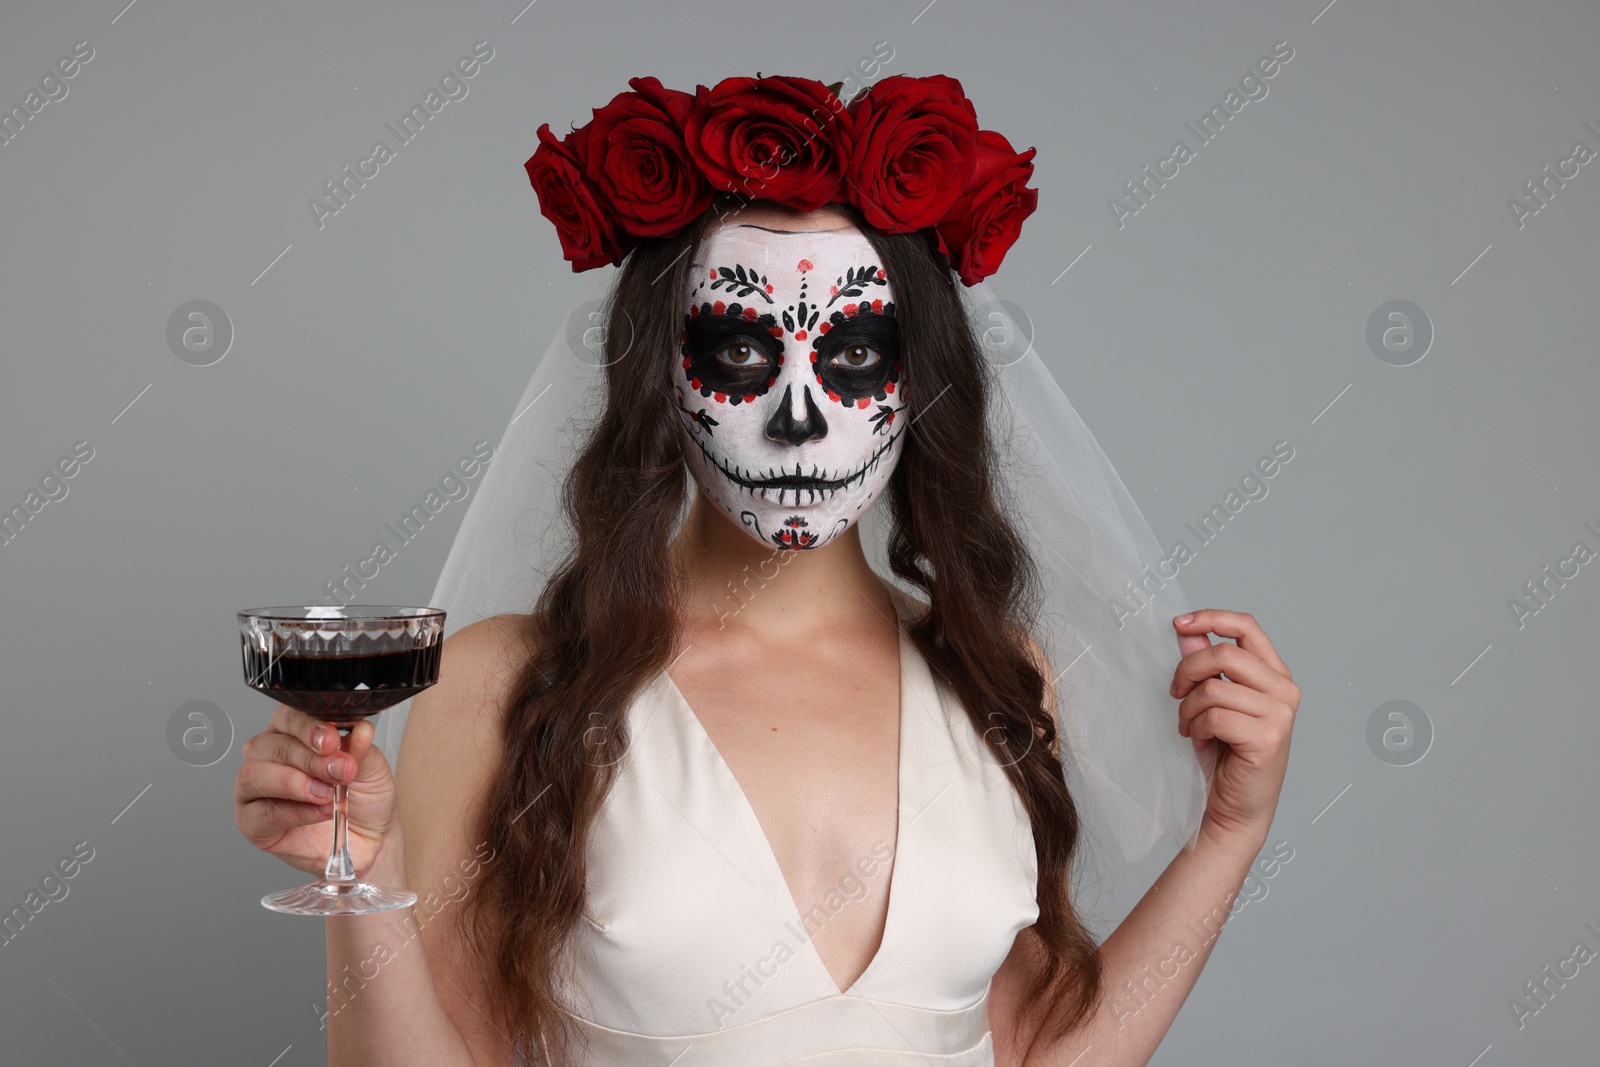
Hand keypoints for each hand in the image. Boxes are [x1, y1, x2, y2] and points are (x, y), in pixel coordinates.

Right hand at [234, 706, 398, 876]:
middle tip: (340, 771)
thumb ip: (360, 748)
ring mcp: (254, 790)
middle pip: (273, 746)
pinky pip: (261, 813)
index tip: (332, 740)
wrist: (370, 839)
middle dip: (309, 759)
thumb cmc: (364, 797)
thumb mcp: (371, 767)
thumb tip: (361, 730)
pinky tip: (320, 812)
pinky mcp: (251, 823)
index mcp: (292, 734)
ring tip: (327, 794)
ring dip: (294, 783)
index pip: (287, 717)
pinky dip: (295, 812)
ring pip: (254, 775)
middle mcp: (267, 757)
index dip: (307, 727)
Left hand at [1170, 609, 1299, 846]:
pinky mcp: (1267, 737)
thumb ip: (1206, 665)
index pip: (1247, 627)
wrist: (1237, 807)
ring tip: (1191, 726)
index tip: (1179, 623)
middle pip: (1224, 653)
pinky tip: (1203, 741)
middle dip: (1187, 670)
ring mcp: (1280, 714)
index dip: (1211, 618)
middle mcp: (1284, 690)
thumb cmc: (1226, 755)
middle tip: (1176, 692)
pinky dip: (1197, 728)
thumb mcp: (1213, 702)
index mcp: (1275, 675)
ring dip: (1189, 708)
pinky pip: (1214, 715)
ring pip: (1213, 687)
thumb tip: (1187, 632)